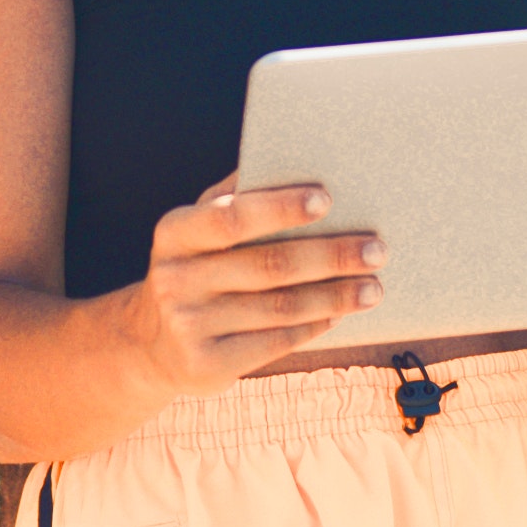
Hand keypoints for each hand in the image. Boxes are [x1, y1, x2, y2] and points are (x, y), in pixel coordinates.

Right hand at [124, 175, 383, 394]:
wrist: (150, 345)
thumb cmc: (195, 268)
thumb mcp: (198, 231)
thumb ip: (234, 199)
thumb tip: (298, 161)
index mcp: (175, 234)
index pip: (231, 218)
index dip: (279, 208)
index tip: (327, 199)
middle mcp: (176, 279)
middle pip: (268, 265)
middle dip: (330, 256)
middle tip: (376, 249)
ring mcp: (188, 327)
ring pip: (280, 308)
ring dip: (335, 296)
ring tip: (373, 287)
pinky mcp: (208, 365)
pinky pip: (275, 341)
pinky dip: (314, 326)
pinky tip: (340, 314)